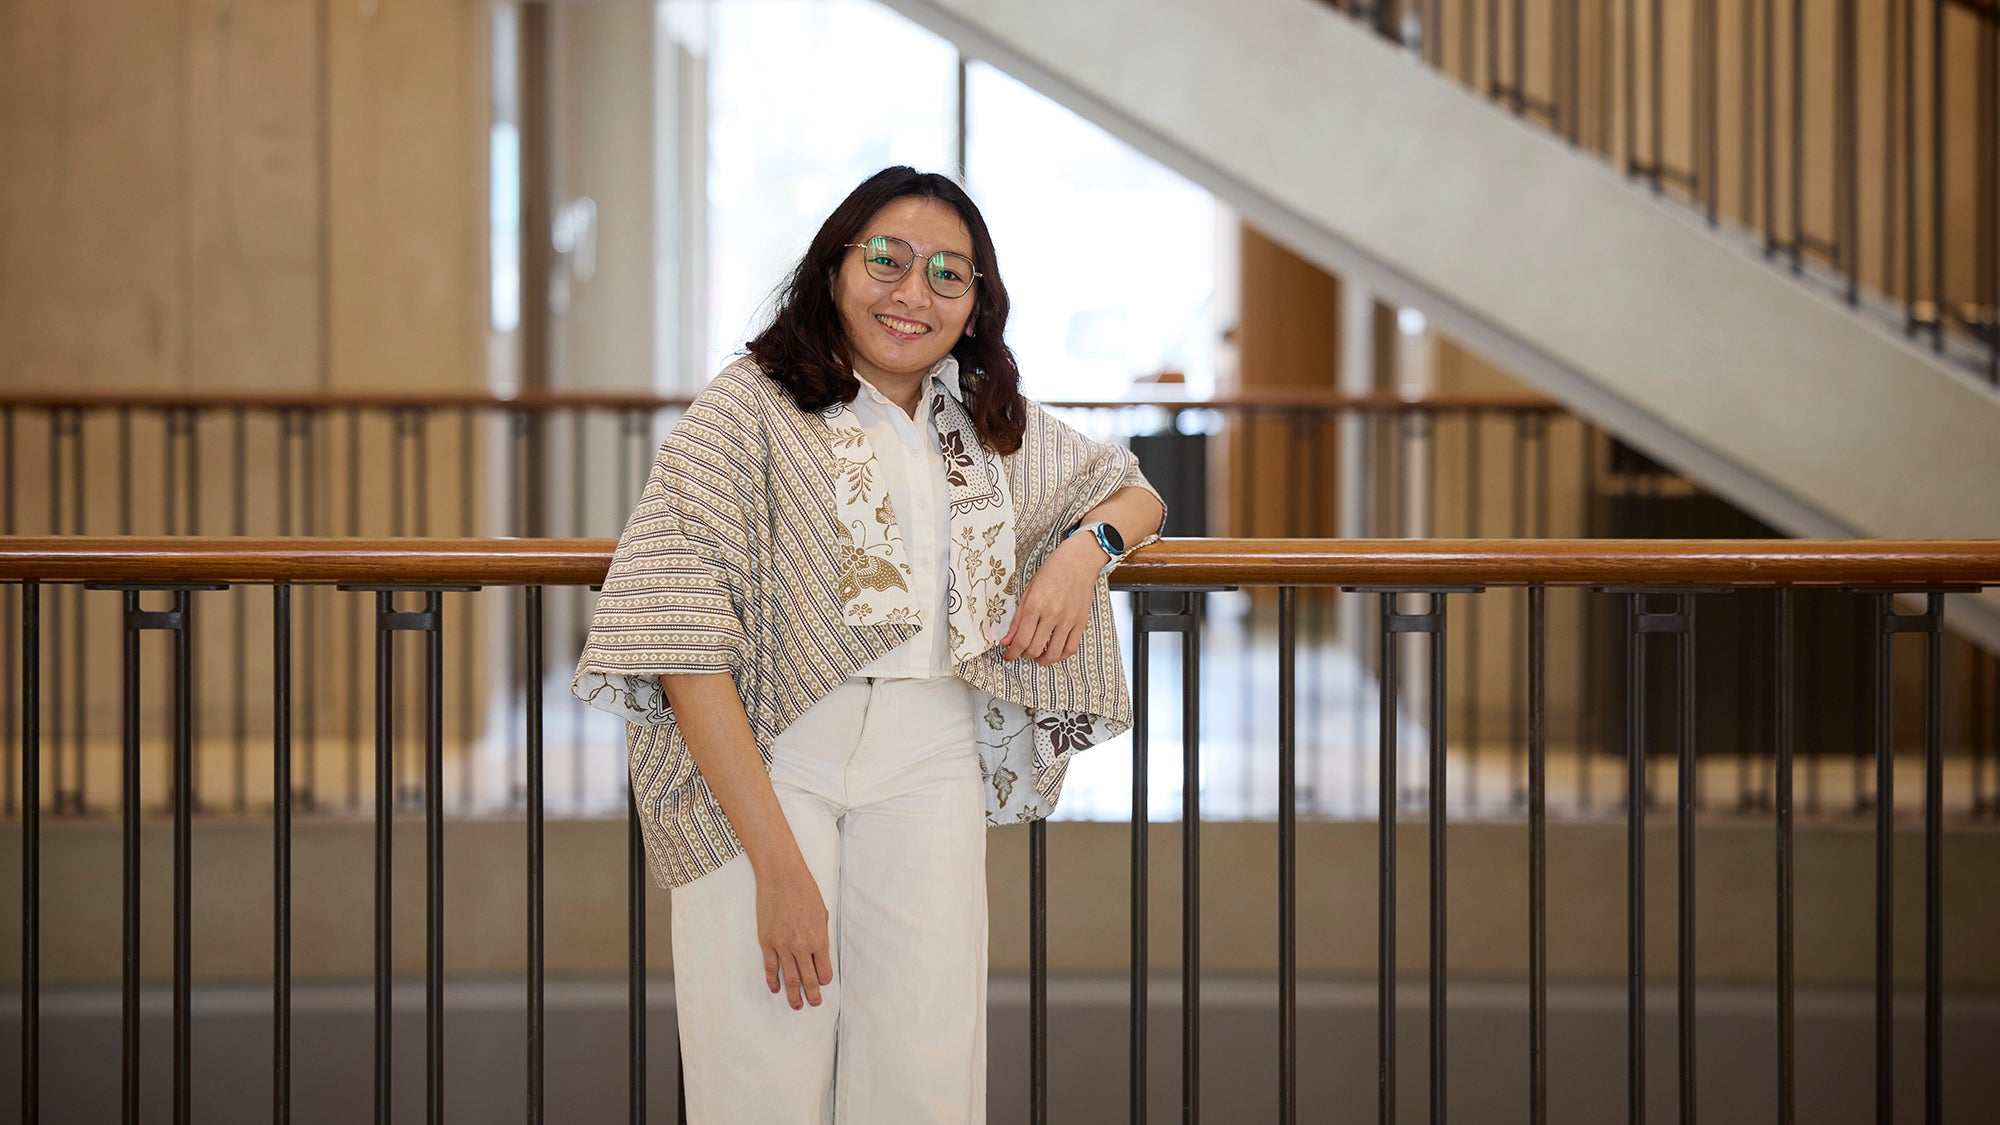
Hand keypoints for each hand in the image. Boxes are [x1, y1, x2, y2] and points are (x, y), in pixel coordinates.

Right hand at [755, 858, 832, 1009]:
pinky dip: (773, 980)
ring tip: (796, 1005)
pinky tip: (776, 989)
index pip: (824, 971)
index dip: (824, 980)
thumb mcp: (821, 913)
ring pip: (789, 978)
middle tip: (814, 1004)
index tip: (823, 984)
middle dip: (812, 995)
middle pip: (808, 979)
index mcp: (818, 939)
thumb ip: (820, 935)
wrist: (781, 877)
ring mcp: (782, 946)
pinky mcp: (767, 941)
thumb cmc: (805, 891)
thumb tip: (819, 951)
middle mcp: (801, 947)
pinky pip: (770, 967)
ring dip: (793, 995)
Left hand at [999, 533, 1104, 664]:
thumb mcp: (1028, 590)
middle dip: (1024, 656)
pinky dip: (1061, 656)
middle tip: (1020, 653)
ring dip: (1042, 660)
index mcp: (1035, 605)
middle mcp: (1052, 614)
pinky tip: (1054, 652)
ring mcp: (1068, 619)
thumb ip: (1018, 618)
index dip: (1011, 653)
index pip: (1020, 639)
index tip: (1008, 655)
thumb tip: (1007, 640)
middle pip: (1035, 649)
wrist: (1080, 560)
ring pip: (1054, 653)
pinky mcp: (1081, 622)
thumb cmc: (1053, 571)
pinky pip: (1071, 648)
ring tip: (1037, 656)